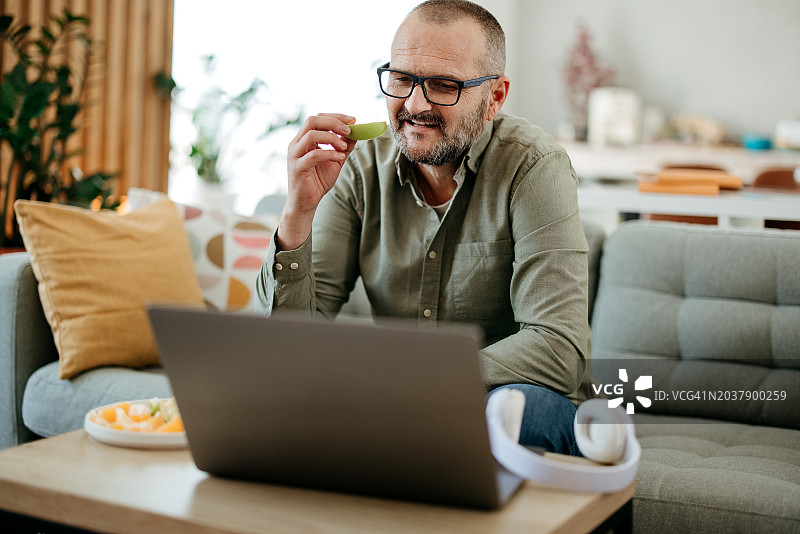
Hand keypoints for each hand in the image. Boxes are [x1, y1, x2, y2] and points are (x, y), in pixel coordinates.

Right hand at [278, 113, 356, 249]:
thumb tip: (357, 132)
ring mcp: (295, 155)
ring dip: (332, 138)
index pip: (317, 118)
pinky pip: (314, 155)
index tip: (353, 120)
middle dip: (334, 122)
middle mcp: (296, 144)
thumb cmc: (318, 181)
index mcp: (304, 139)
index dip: (336, 116)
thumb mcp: (335, 160)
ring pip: (311, 134)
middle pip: (312, 120)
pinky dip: (330, 153)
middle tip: (349, 129)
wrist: (306, 203)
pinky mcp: (297, 168)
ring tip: (344, 147)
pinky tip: (340, 158)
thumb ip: (344, 146)